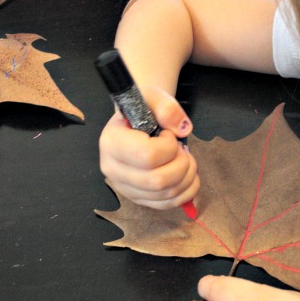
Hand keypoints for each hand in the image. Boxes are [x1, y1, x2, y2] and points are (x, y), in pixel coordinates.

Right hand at [99, 86, 199, 208]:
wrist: (136, 122)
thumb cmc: (143, 110)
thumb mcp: (153, 97)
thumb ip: (166, 107)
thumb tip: (181, 129)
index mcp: (111, 143)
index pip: (146, 156)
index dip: (168, 147)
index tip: (168, 135)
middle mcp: (113, 169)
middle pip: (157, 181)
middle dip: (182, 164)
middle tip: (182, 150)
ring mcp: (126, 188)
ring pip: (166, 194)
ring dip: (188, 176)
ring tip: (185, 158)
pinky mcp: (139, 199)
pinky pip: (169, 203)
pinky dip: (187, 191)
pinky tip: (187, 174)